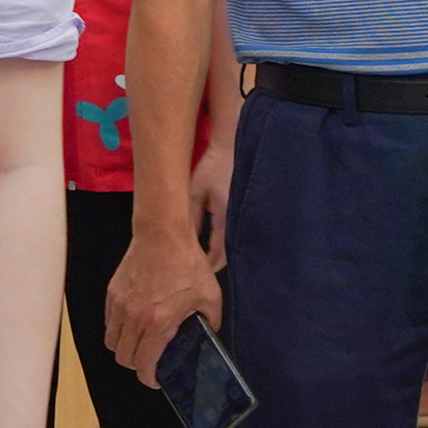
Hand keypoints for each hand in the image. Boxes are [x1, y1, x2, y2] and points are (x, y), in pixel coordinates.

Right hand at [106, 222, 223, 384]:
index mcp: (159, 322)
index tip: (156, 380)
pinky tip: (133, 324)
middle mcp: (135, 318)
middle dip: (136, 366)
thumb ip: (212, 320)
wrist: (162, 234)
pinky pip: (109, 323)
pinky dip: (118, 330)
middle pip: (124, 358)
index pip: (144, 364)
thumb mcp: (211, 295)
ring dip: (124, 349)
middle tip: (149, 363)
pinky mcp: (112, 294)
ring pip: (112, 342)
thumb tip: (210, 332)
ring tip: (139, 345)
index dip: (148, 378)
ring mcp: (120, 306)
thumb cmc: (188, 263)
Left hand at [188, 143, 233, 270]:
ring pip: (235, 245)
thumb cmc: (212, 170)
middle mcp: (238, 221)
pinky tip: (219, 248)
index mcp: (226, 218)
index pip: (219, 251)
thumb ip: (191, 217)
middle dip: (218, 265)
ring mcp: (242, 217)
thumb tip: (184, 240)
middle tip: (204, 276)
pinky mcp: (243, 212)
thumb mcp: (195, 193)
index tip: (200, 275)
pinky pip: (236, 234)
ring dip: (224, 255)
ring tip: (210, 266)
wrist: (231, 151)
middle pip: (230, 253)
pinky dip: (228, 244)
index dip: (209, 265)